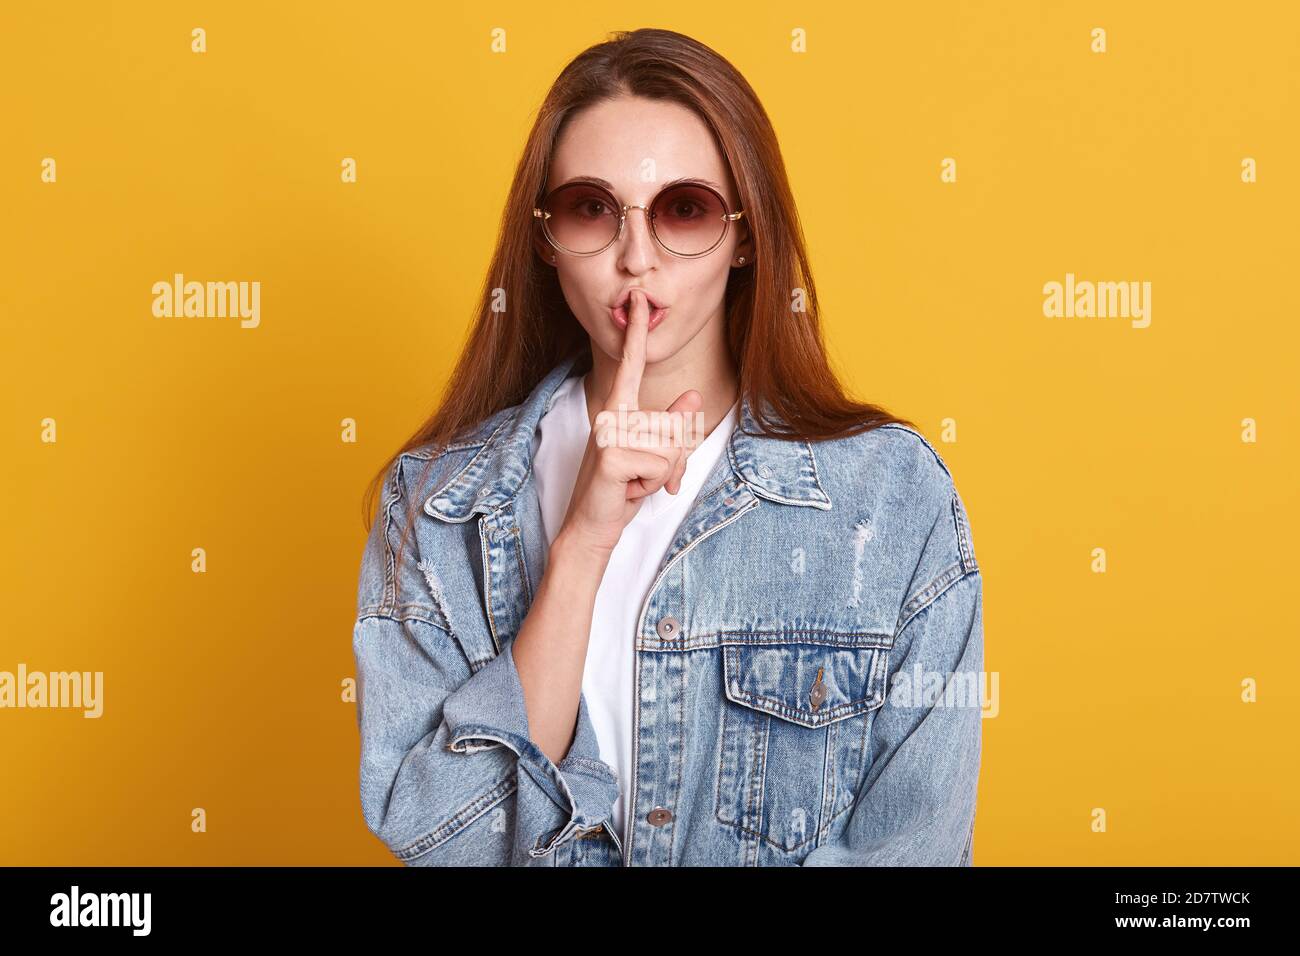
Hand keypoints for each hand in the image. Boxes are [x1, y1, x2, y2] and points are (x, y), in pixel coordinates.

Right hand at [556, 289, 702, 558]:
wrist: (591, 527)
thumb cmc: (621, 491)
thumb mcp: (653, 459)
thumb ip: (672, 430)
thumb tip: (693, 397)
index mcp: (619, 411)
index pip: (630, 365)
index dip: (636, 332)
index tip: (640, 298)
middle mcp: (611, 416)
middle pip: (674, 427)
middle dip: (672, 462)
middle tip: (641, 479)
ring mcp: (610, 434)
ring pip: (671, 448)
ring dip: (661, 477)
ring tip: (632, 484)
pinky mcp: (612, 456)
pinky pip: (660, 466)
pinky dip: (652, 487)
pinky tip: (626, 491)